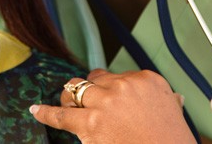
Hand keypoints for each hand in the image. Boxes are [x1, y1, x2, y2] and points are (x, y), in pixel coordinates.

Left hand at [30, 69, 194, 143]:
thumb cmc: (172, 141)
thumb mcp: (175, 113)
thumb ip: (167, 100)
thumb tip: (174, 99)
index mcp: (147, 79)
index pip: (119, 75)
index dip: (111, 88)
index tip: (109, 97)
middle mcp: (125, 85)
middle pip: (96, 79)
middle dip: (90, 90)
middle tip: (87, 102)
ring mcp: (106, 102)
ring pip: (76, 89)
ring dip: (70, 97)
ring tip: (66, 104)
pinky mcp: (91, 123)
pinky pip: (61, 115)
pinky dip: (45, 112)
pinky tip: (35, 110)